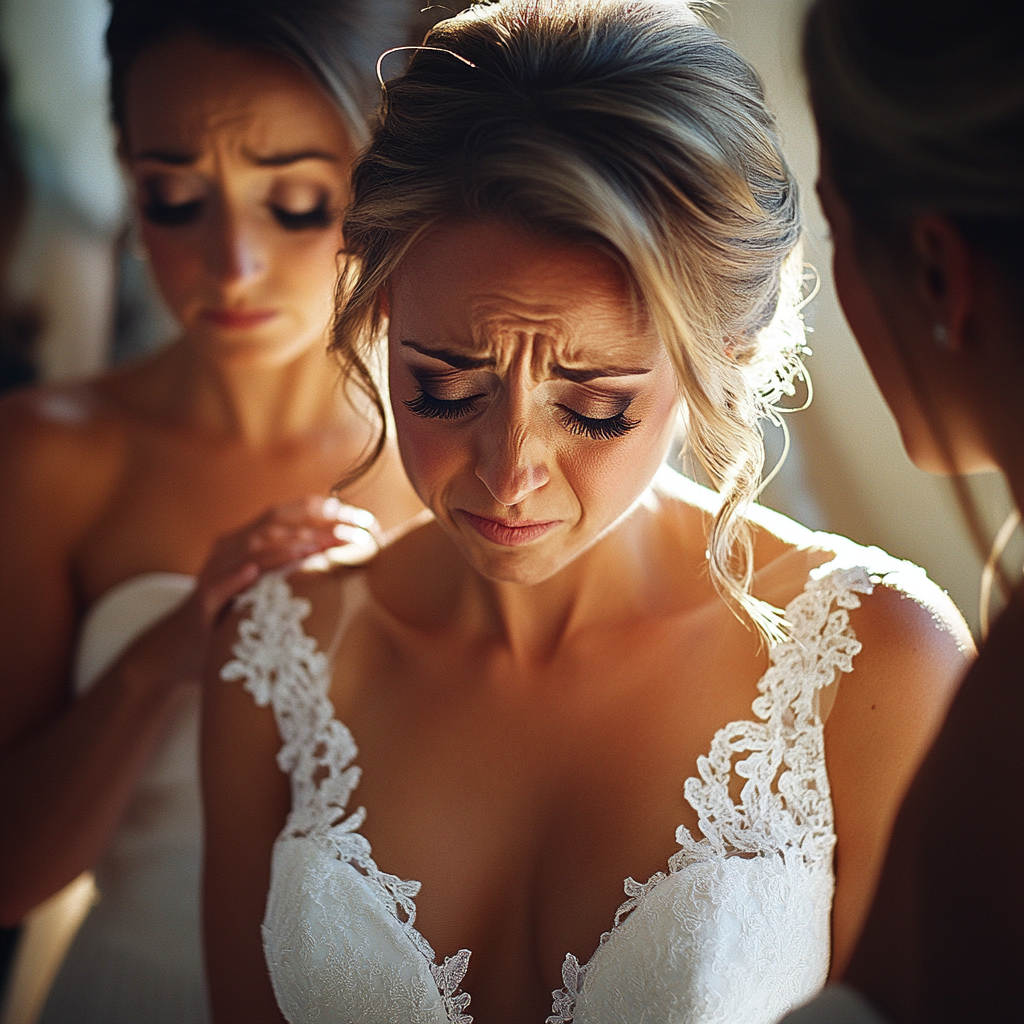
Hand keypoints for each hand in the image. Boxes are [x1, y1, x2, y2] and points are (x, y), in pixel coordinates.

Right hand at [192, 496, 380, 632]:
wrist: (184, 642)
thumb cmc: (236, 611)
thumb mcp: (266, 583)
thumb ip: (293, 563)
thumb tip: (340, 550)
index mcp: (246, 539)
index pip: (284, 514)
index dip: (318, 510)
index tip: (354, 517)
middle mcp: (230, 548)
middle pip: (272, 526)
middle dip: (311, 529)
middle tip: (343, 538)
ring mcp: (214, 571)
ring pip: (249, 550)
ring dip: (282, 548)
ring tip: (311, 549)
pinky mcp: (203, 600)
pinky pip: (219, 584)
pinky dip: (237, 576)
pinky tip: (254, 573)